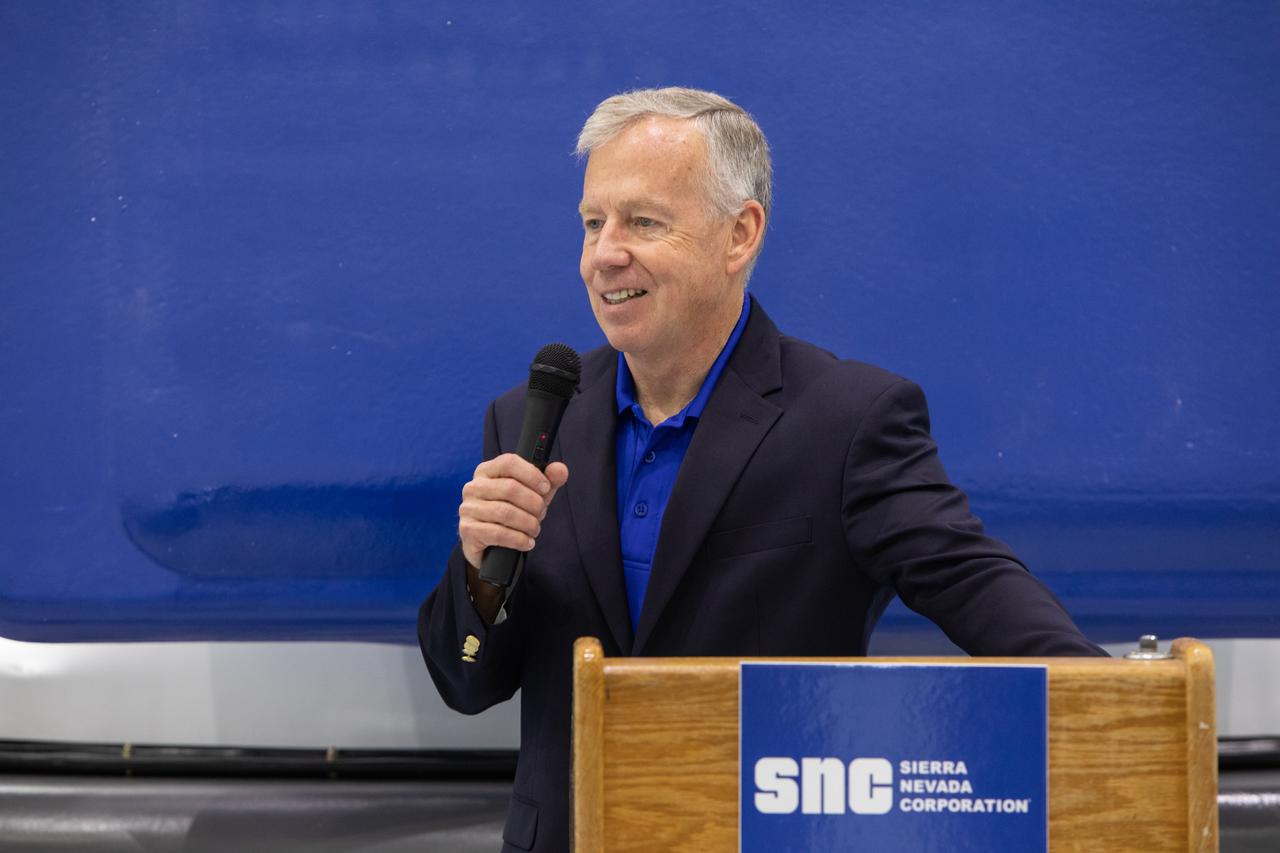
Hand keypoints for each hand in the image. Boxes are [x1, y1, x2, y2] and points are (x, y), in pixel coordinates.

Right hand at [458, 454, 569, 570]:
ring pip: (505, 512)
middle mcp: (473, 486)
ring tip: (535, 529)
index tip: (546, 488)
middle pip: (509, 488)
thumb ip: (549, 481)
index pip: (509, 462)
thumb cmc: (512, 512)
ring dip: (528, 523)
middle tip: (541, 514)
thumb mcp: (533, 495)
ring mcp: (467, 508)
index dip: (531, 474)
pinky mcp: (467, 530)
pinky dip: (518, 539)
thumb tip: (560, 469)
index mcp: (487, 471)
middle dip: (533, 504)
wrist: (490, 545)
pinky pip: (497, 533)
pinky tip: (527, 542)